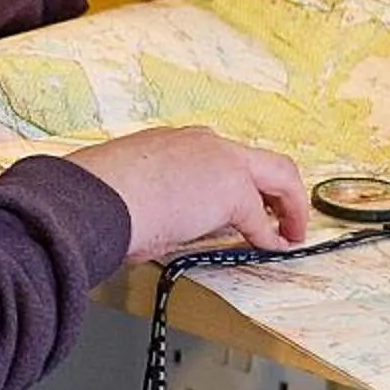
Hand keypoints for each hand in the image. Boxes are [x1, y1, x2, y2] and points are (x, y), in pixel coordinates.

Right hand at [64, 127, 309, 264]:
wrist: (97, 196)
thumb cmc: (97, 197)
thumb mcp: (129, 190)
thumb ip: (154, 199)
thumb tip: (160, 225)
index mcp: (170, 142)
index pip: (218, 158)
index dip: (236, 183)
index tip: (242, 203)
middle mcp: (200, 143)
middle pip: (260, 160)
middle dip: (279, 188)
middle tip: (284, 214)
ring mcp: (220, 161)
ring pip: (277, 174)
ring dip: (290, 204)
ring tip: (293, 230)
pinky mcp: (232, 191)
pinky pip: (261, 219)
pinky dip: (271, 235)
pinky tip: (274, 247)